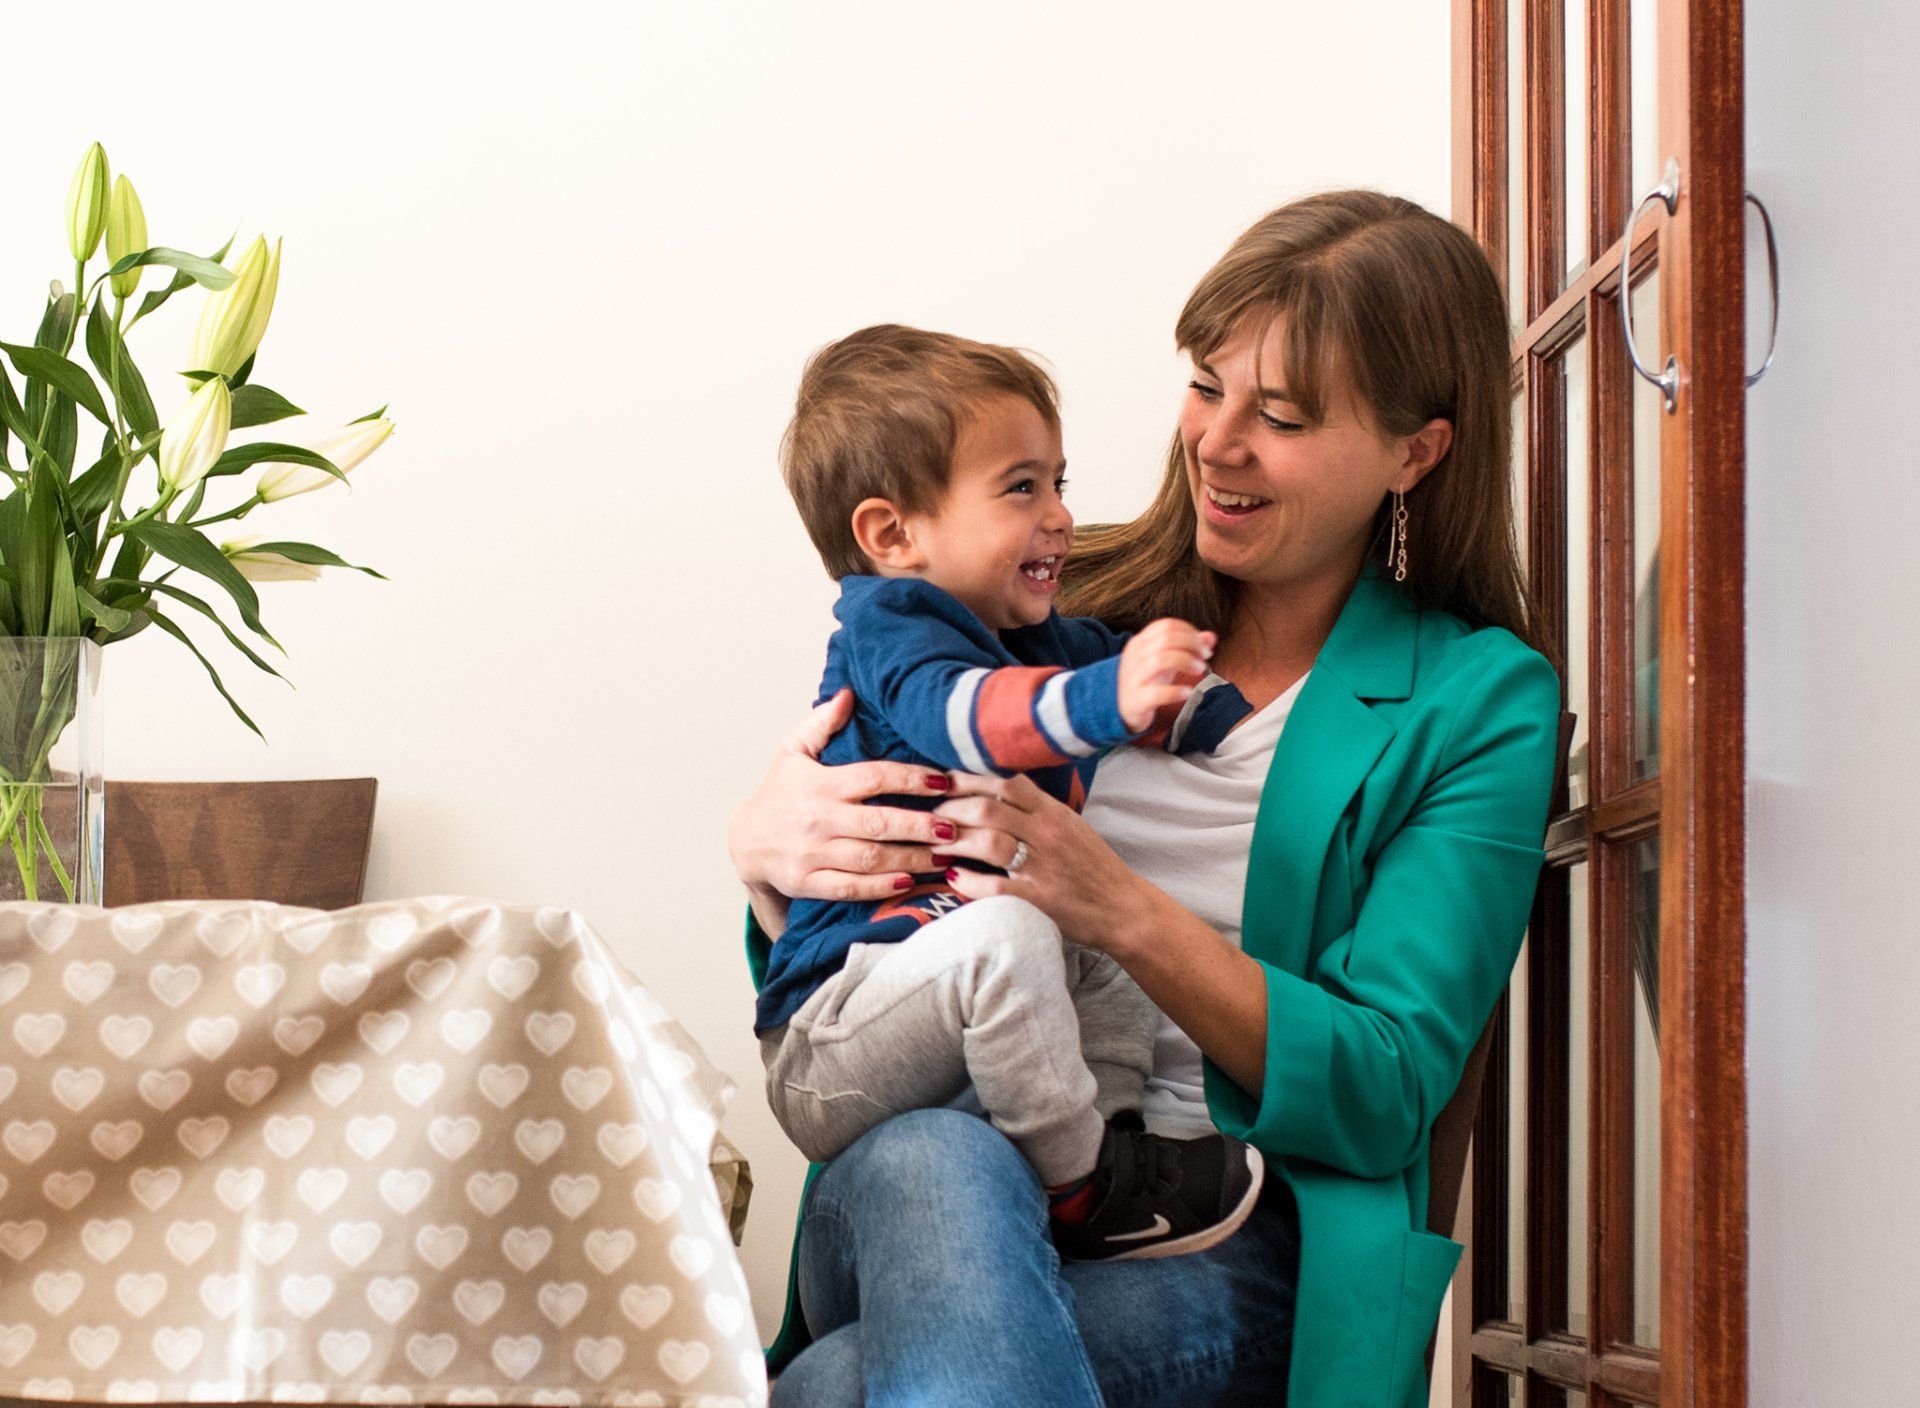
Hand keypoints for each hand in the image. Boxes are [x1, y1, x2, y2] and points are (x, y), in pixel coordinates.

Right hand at [727, 689, 958, 927]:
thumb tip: (848, 693)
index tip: (943, 781)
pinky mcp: (807, 883)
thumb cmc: (780, 792)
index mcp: (819, 784)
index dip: (910, 778)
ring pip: (870, 858)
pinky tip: (910, 880)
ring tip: (946, 856)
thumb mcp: (792, 751)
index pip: (872, 777)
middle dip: (920, 825)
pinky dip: (881, 887)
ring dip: (912, 858)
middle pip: (877, 822)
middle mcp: (816, 819)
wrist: (744, 842)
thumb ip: (821, 722)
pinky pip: (850, 888)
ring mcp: (811, 854)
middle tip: (954, 827)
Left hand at [931, 771, 1165, 952]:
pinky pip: (994, 887)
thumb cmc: (1093, 866)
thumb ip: (1036, 807)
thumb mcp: (1070, 824)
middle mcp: (1047, 834)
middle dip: (953, 809)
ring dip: (954, 841)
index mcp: (1054, 812)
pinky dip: (968, 880)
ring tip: (936, 843)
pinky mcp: (1038, 899)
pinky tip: (954, 876)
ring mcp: (1042, 867)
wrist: (1123, 908)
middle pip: (988, 809)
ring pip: (987, 843)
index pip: (1006, 782)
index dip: (970, 778)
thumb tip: (995, 787)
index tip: (946, 781)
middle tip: (933, 815)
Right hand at [1117, 618, 1216, 732]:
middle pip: (1165, 639)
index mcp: (1139, 643)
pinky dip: (1176, 692)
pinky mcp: (1135, 700)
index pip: (1165, 626)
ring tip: (1200, 670)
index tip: (1204, 646)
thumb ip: (1188, 647)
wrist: (1123, 709)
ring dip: (1185, 662)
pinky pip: (1156, 693)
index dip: (1189, 632)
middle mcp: (1133, 657)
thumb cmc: (1148, 681)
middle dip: (1191, 645)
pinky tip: (1188, 693)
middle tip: (1205, 657)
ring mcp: (1132, 678)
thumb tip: (1211, 637)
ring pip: (1160, 660)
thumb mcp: (1167, 661)